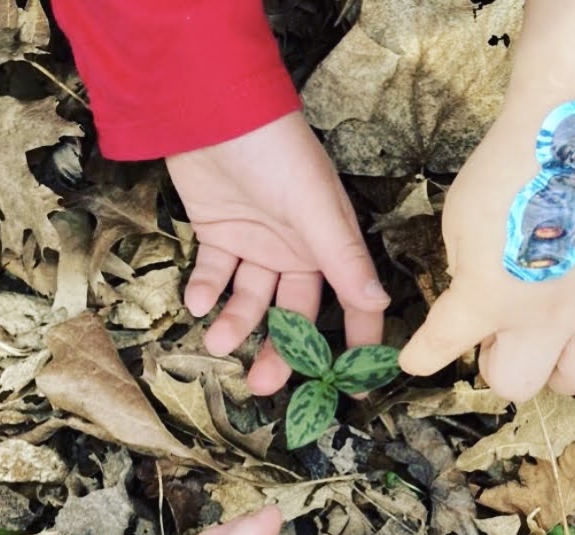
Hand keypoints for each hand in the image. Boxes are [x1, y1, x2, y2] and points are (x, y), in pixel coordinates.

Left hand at [166, 112, 389, 395]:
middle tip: (263, 384)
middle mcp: (297, 252)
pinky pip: (215, 275)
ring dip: (235, 323)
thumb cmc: (277, 152)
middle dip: (280, 349)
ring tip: (216, 338)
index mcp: (330, 246)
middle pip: (293, 314)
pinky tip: (196, 300)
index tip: (353, 387)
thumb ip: (344, 260)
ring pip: (251, 300)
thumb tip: (378, 305)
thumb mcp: (315, 208)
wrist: (212, 106)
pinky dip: (205, 290)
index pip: (351, 302)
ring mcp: (257, 245)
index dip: (355, 342)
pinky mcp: (219, 235)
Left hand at [398, 119, 574, 401]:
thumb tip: (476, 297)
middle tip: (499, 335)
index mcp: (489, 297)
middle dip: (500, 365)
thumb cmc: (508, 165)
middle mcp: (545, 315)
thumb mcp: (459, 221)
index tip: (416, 360)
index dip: (421, 359)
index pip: (439, 350)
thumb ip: (463, 272)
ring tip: (553, 339)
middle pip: (518, 385)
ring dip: (560, 367)